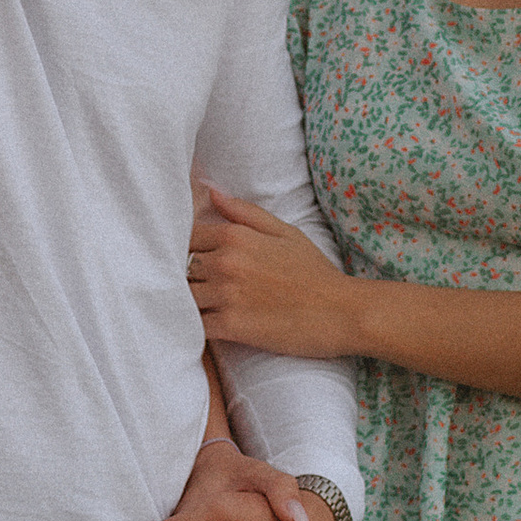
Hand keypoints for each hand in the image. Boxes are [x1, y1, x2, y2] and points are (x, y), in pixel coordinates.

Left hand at [185, 189, 367, 356]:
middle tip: (193, 286)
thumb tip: (211, 193)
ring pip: (182, 296)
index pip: (185, 238)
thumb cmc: (314, 272)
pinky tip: (206, 326)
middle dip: (182, 276)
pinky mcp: (231, 326)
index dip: (185, 249)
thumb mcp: (284, 232)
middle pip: (179, 268)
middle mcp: (225, 262)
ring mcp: (226, 295)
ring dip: (185, 302)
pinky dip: (194, 327)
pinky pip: (194, 326)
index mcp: (235, 236)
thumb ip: (244, 213)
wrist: (341, 312)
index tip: (193, 261)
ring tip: (195, 306)